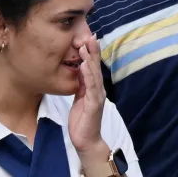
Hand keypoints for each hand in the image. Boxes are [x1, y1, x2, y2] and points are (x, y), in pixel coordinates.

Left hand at [66, 36, 106, 153]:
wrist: (87, 141)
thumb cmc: (82, 121)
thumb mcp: (79, 99)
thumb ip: (81, 85)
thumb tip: (80, 71)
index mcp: (94, 88)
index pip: (93, 67)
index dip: (92, 53)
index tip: (89, 38)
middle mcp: (98, 90)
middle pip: (95, 67)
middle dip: (93, 52)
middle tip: (90, 36)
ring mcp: (97, 97)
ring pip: (94, 75)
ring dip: (90, 60)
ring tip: (85, 47)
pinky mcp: (94, 105)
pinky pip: (90, 88)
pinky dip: (88, 76)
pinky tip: (84, 66)